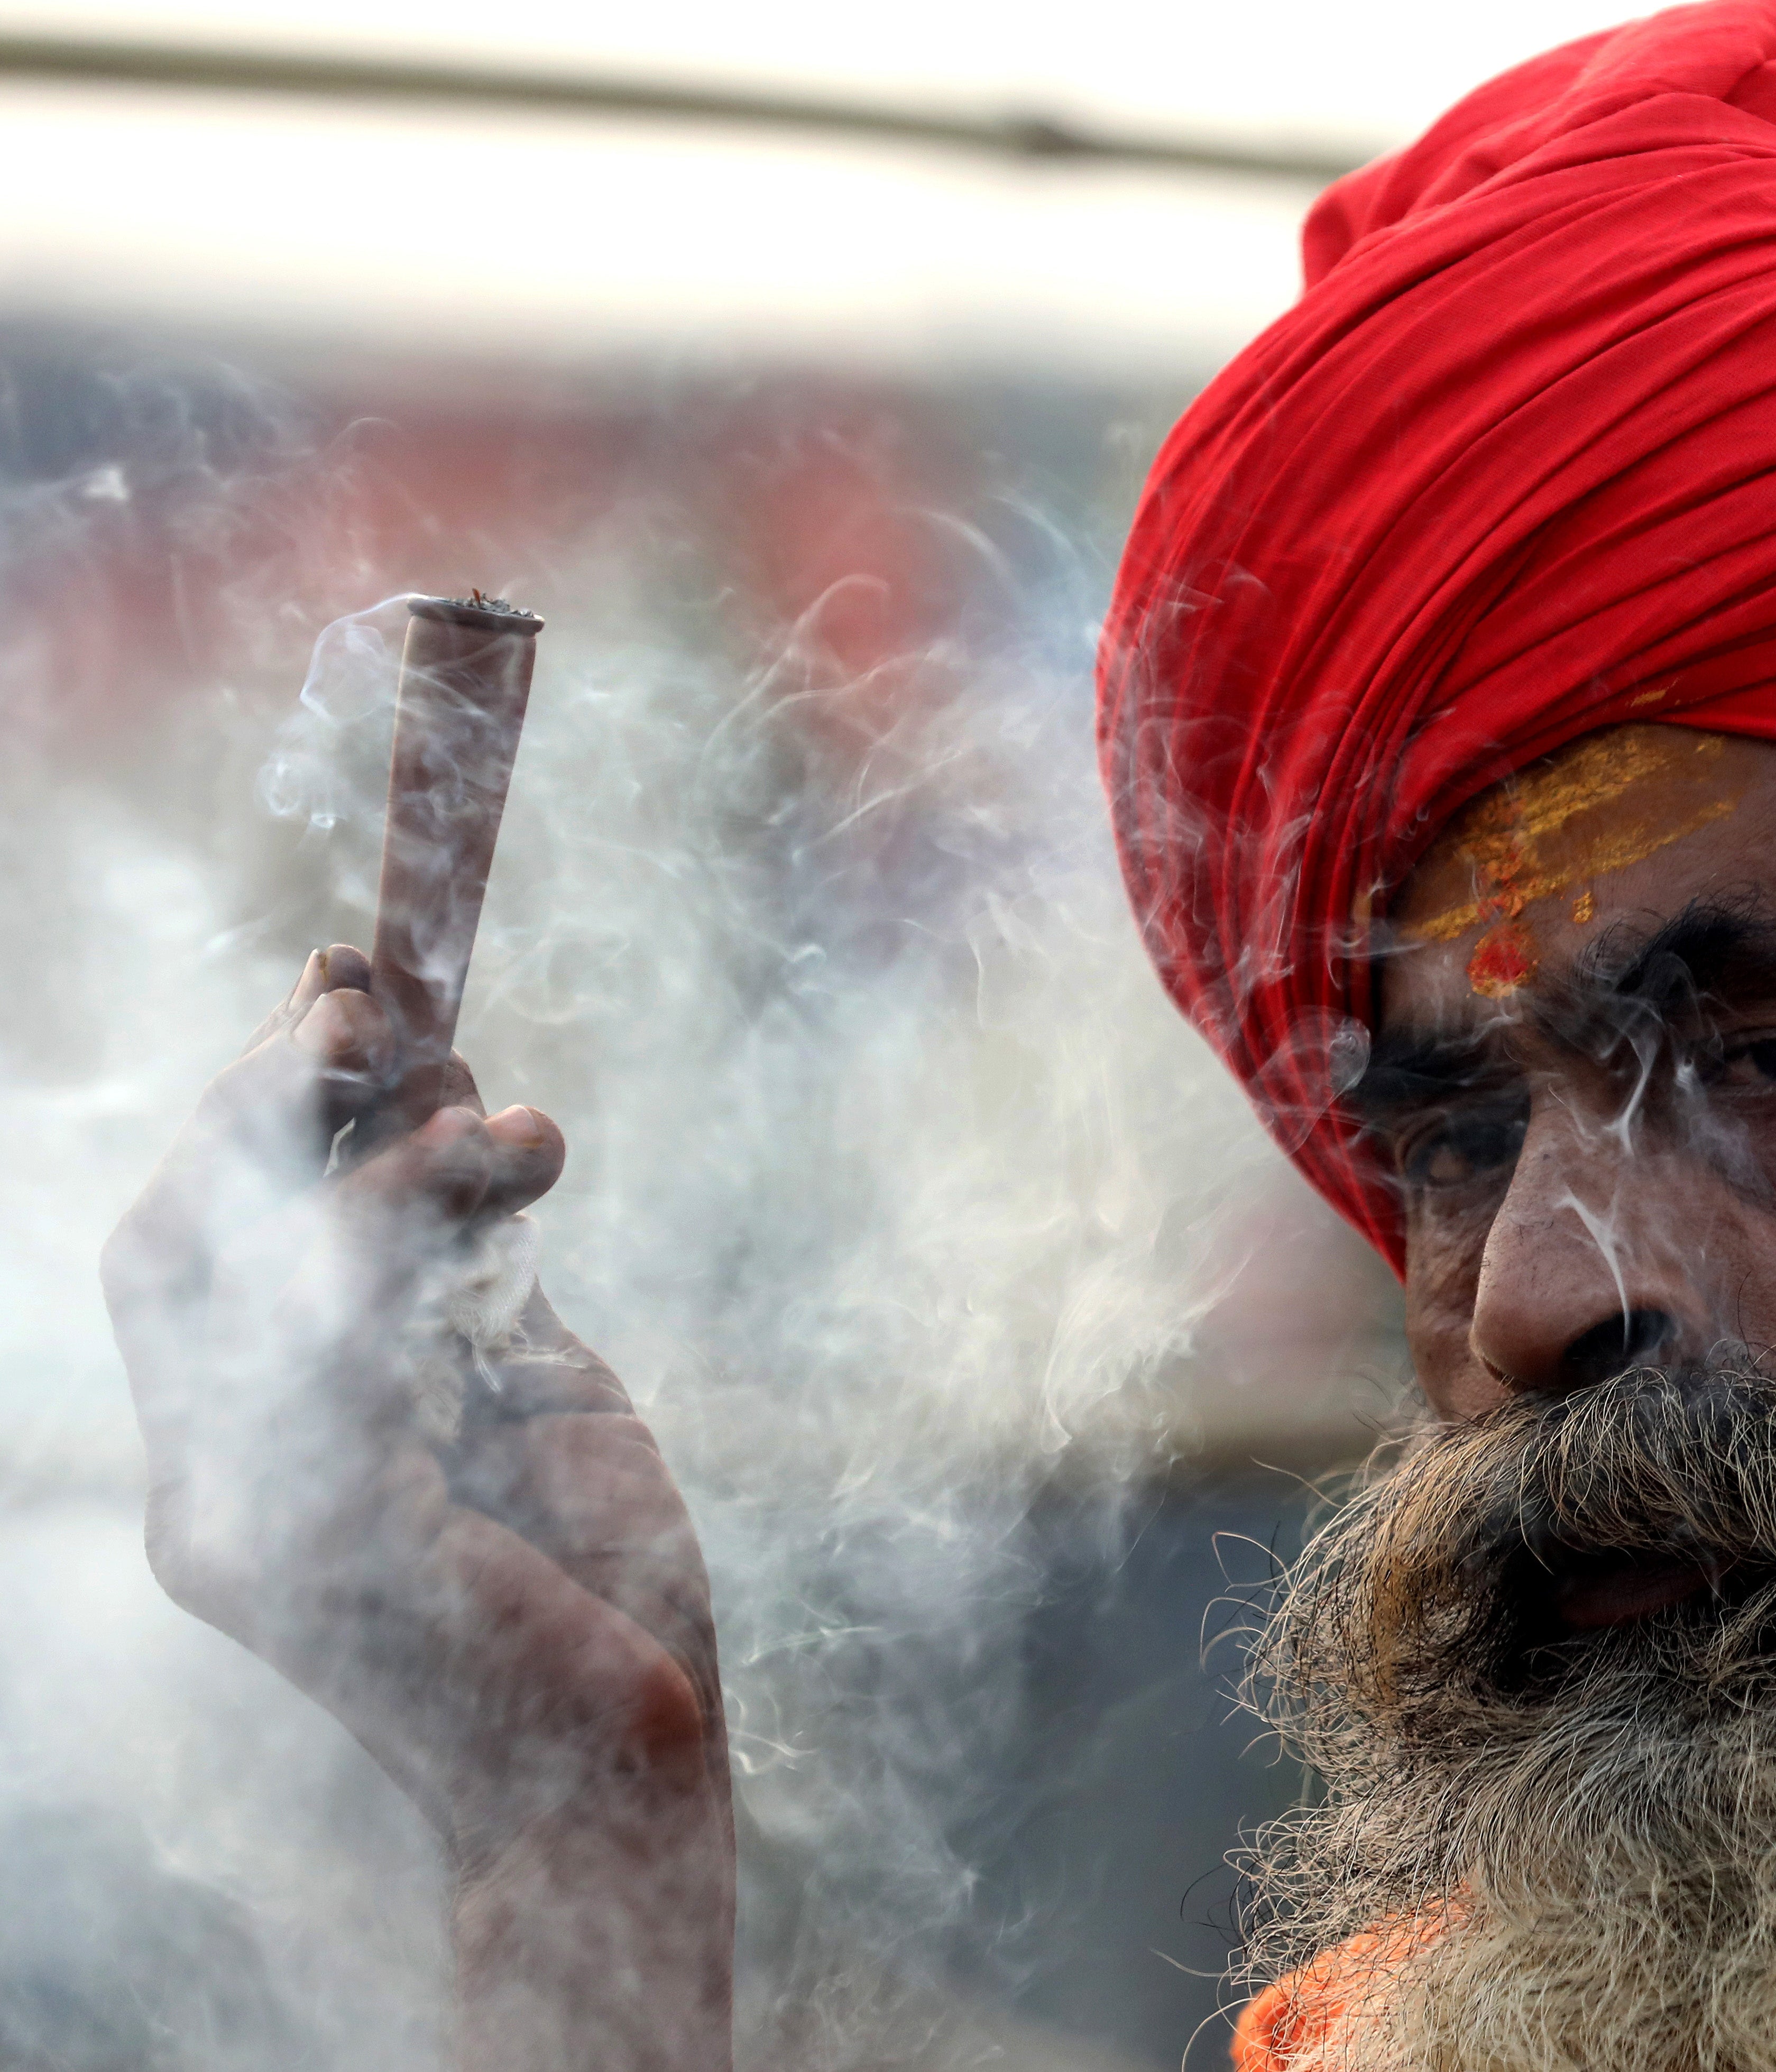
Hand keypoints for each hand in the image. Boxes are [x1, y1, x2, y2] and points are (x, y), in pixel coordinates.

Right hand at [101, 945, 732, 2071]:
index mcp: (247, 1449)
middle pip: (171, 1238)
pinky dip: (415, 1232)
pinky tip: (506, 1182)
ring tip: (512, 1126)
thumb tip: (447, 1088)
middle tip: (378, 1010)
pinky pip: (331, 1342)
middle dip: (270, 1098)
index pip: (195, 1243)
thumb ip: (465, 1259)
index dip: (257, 1103)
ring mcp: (245, 1525)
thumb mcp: (525, 1378)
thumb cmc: (597, 1576)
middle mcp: (211, 1487)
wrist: (642, 1754)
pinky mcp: (324, 1543)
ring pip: (244, 1270)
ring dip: (385, 1156)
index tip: (348, 983)